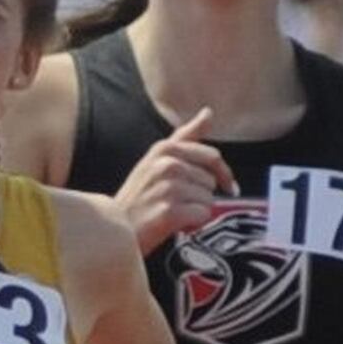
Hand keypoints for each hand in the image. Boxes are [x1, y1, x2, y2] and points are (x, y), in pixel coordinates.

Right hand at [115, 107, 236, 251]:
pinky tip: (174, 225)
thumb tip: (208, 112)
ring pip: (208, 199)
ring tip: (171, 213)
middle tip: (177, 204)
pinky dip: (193, 225)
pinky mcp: (170, 212)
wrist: (115, 231)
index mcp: (164, 149)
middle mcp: (167, 164)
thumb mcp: (156, 159)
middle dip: (200, 195)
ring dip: (195, 210)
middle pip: (211, 180)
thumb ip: (185, 136)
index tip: (227, 187)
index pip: (211, 156)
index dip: (223, 174)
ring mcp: (168, 188)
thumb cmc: (138, 197)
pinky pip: (203, 215)